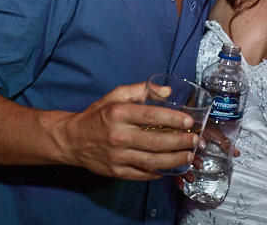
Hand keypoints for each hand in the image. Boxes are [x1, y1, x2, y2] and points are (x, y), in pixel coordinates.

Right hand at [50, 82, 200, 179]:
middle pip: (156, 141)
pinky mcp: (116, 171)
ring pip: (152, 161)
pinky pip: (142, 174)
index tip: (188, 120)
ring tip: (188, 156)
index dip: (173, 118)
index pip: (151, 115)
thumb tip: (167, 91)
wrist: (71, 139)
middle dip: (180, 142)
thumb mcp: (115, 95)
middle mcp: (118, 136)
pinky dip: (158, 172)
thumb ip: (141, 90)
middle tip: (195, 140)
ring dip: (174, 159)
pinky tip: (170, 168)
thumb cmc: (97, 116)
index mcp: (119, 114)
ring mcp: (117, 156)